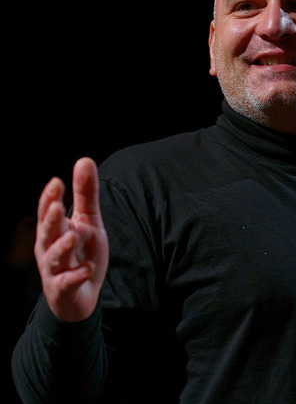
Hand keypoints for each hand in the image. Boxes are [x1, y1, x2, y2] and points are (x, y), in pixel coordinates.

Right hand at [34, 158, 108, 321]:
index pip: (48, 212)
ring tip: (73, 237)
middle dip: (51, 220)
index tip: (57, 182)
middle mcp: (49, 248)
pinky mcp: (63, 290)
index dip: (50, 198)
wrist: (80, 296)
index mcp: (54, 230)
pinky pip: (67, 283)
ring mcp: (55, 270)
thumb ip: (85, 194)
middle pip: (47, 232)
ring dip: (62, 247)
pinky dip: (76, 276)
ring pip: (54, 258)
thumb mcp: (88, 221)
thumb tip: (84, 160)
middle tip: (58, 206)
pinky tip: (86, 269)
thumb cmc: (81, 253)